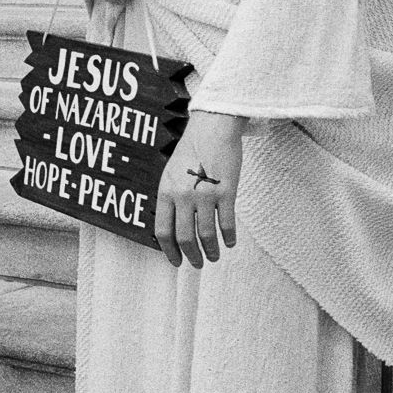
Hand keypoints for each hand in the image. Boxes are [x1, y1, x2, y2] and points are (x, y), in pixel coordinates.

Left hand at [155, 110, 245, 269]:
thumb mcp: (171, 174)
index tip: (176, 261)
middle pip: (184, 238)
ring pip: (206, 235)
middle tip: (198, 263)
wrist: (211, 129)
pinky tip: (230, 242)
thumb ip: (170, 198)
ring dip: (211, 251)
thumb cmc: (192, 150)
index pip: (163, 231)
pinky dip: (228, 237)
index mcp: (166, 191)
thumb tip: (173, 227)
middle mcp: (183, 196)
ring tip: (214, 256)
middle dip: (191, 256)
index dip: (169, 251)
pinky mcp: (226, 192)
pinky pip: (226, 223)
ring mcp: (205, 195)